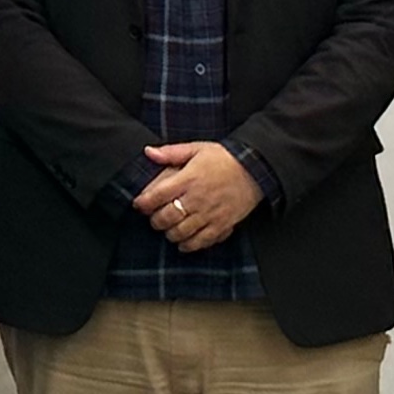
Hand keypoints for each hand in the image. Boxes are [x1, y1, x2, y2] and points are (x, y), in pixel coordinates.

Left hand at [136, 141, 261, 251]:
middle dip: (155, 221)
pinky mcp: (222, 225)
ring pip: (181, 232)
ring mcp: (210, 214)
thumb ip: (171, 152)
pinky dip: (189, 245)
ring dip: (170, 234)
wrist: (255, 169)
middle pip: (167, 218)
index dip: (144, 203)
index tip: (139, 205)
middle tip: (153, 218)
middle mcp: (197, 199)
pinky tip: (183, 243)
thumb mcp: (196, 148)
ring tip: (168, 229)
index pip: (157, 196)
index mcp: (188, 179)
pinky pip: (202, 241)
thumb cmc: (224, 158)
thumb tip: (148, 152)